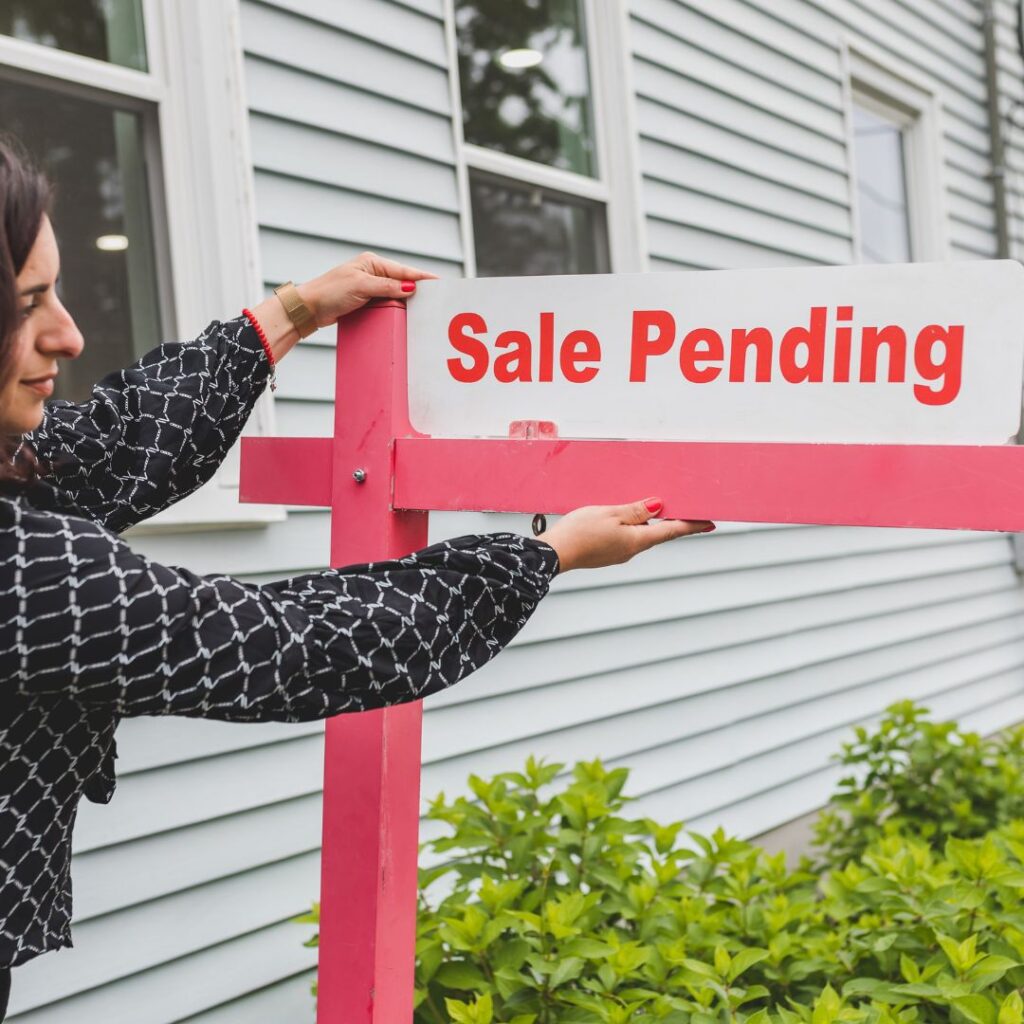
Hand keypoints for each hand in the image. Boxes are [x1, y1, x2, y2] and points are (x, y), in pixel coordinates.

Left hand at [300, 251, 437, 325]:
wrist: (309, 308)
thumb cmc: (331, 292)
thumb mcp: (361, 287)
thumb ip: (387, 286)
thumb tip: (410, 287)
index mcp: (372, 263)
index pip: (403, 270)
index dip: (422, 277)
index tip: (439, 282)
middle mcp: (372, 273)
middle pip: (402, 280)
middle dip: (417, 288)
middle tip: (436, 296)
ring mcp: (369, 286)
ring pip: (396, 293)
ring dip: (407, 299)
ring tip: (425, 306)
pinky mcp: (365, 300)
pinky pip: (387, 302)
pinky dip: (396, 307)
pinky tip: (405, 313)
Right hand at [536, 498, 714, 572]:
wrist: (554, 554)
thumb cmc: (580, 533)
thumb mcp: (610, 514)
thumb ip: (636, 511)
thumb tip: (659, 507)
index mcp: (637, 541)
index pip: (671, 531)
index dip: (692, 526)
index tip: (710, 523)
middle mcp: (631, 550)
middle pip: (658, 534)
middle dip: (672, 523)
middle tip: (687, 511)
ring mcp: (618, 554)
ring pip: (640, 536)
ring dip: (651, 524)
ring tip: (658, 511)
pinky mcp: (606, 553)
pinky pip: (626, 538)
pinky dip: (634, 528)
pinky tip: (627, 519)